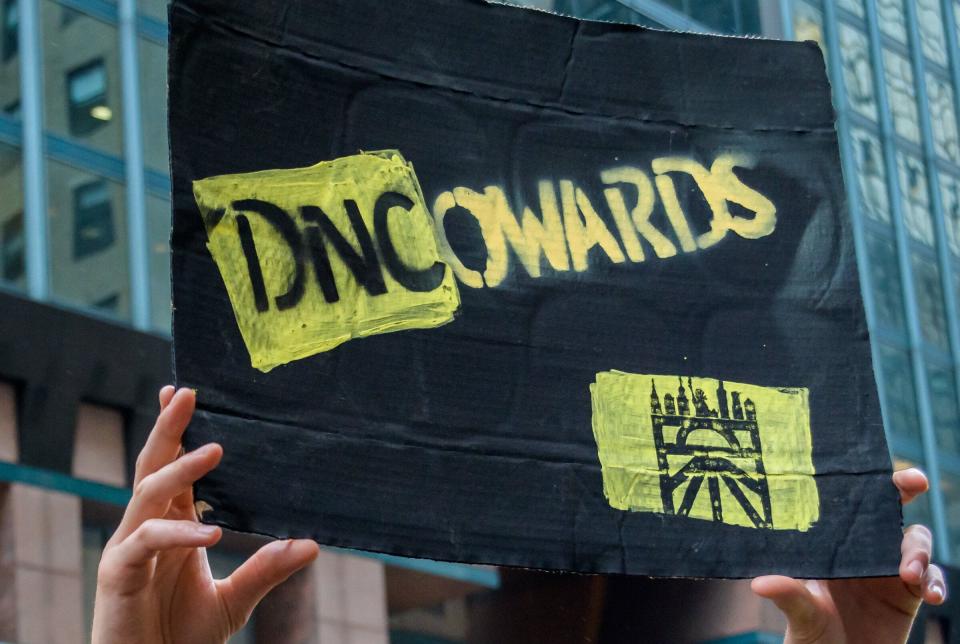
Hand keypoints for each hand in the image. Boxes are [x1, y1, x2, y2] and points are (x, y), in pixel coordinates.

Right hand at [91, 386, 319, 643]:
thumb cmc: (183, 635)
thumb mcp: (236, 598)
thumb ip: (267, 569)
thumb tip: (312, 544)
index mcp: (173, 525)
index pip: (173, 467)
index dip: (176, 431)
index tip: (184, 393)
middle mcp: (147, 527)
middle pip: (153, 466)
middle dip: (168, 428)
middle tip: (185, 393)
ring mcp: (129, 548)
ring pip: (147, 493)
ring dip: (180, 469)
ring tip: (216, 450)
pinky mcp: (117, 574)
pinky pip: (146, 542)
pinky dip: (178, 535)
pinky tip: (210, 531)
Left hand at [752, 468, 945, 643]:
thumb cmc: (811, 636)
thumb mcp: (798, 615)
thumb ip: (789, 597)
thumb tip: (760, 583)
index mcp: (831, 543)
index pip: (847, 503)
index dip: (863, 480)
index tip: (868, 463)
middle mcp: (861, 549)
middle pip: (888, 509)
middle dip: (904, 489)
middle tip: (915, 481)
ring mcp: (888, 569)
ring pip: (915, 541)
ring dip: (918, 551)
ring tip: (910, 574)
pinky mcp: (909, 594)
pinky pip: (931, 578)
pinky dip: (936, 583)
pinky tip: (930, 595)